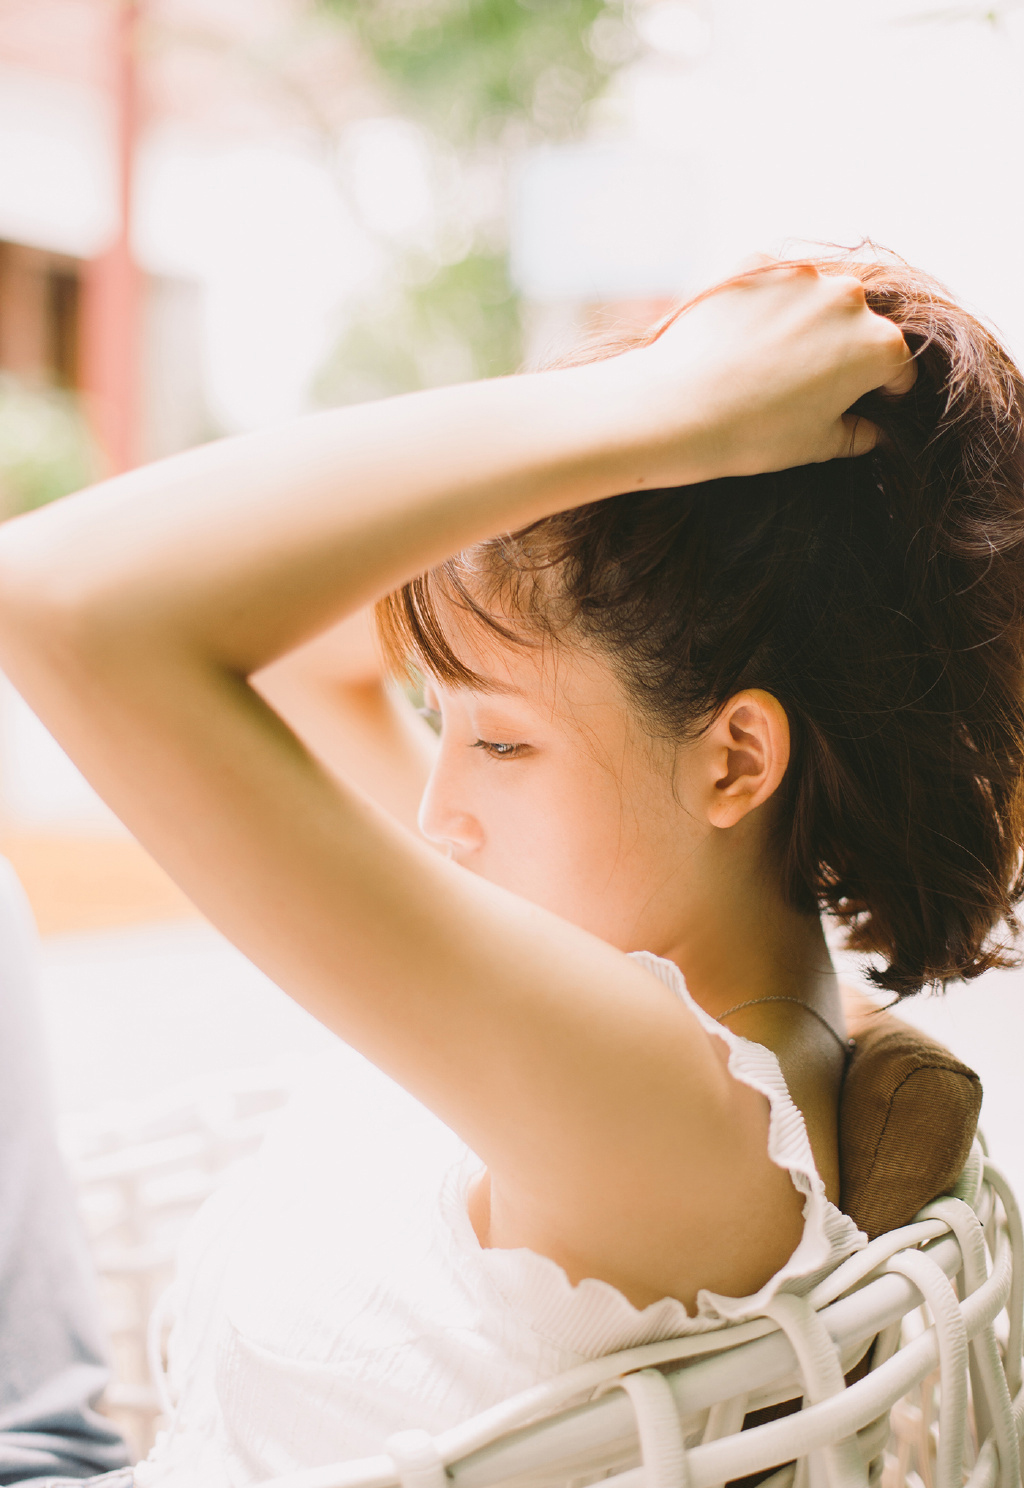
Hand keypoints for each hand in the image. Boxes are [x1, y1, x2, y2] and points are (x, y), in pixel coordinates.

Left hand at [622, 263, 915, 484]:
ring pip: (815, 298)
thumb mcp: (815, 445)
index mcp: (878, 345)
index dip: (883, 391)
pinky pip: (771, 281)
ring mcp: (801, 276)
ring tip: (767, 360)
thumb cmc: (755, 434)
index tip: (864, 404)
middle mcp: (849, 299)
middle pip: (858, 325)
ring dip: (804, 321)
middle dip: (844, 349)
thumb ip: (854, 435)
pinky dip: (764, 303)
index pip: (896, 368)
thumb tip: (871, 433)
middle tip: (807, 383)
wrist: (680, 408)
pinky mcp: (756, 262)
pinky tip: (740, 337)